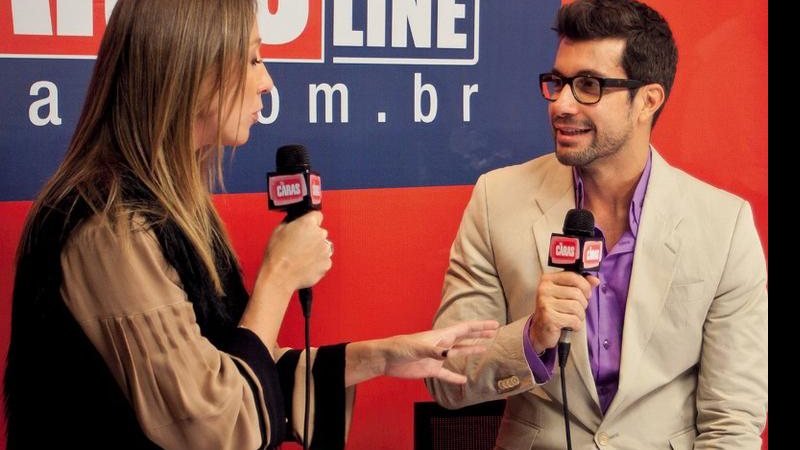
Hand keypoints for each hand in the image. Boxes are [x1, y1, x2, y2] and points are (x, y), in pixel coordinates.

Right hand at [261, 211, 331, 290]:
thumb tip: (296, 219)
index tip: (307, 227)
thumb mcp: (279, 230)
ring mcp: (325, 250)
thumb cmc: (277, 255)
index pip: (317, 216)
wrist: (279, 277)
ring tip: (301, 257)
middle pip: (320, 232)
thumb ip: (292, 222)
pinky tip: (305, 264)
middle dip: (312, 237)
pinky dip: (317, 263)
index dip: (310, 221)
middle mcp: (320, 235)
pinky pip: (324, 260)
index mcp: (308, 223)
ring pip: (323, 247)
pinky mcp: (327, 263)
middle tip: (299, 245)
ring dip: (315, 250)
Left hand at [382, 320, 499, 383]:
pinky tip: (464, 381)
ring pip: (459, 354)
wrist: (386, 359)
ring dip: (472, 350)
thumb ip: (435, 351)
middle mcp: (442, 345)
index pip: (464, 329)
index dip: (480, 327)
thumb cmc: (400, 347)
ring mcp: (437, 358)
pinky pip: (446, 375)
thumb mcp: (418, 347)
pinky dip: (455, 378)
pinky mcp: (430, 370)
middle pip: (465, 338)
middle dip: (480, 334)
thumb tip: (450, 354)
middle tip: (495, 331)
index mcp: (441, 336)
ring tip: (485, 349)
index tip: (494, 324)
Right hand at [529, 272, 599, 353]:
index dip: (585, 286)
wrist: (540, 331)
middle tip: (577, 310)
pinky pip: (573, 320)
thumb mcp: (566, 294)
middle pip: (576, 293)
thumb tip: (595, 281)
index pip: (572, 276)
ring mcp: (545, 303)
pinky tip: (570, 326)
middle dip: (583, 304)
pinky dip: (576, 325)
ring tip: (573, 318)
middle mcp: (544, 289)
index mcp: (548, 280)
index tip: (586, 294)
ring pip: (576, 307)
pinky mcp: (548, 318)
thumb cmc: (555, 310)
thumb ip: (580, 285)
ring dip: (580, 316)